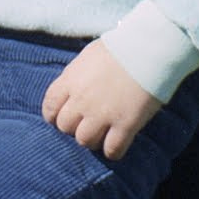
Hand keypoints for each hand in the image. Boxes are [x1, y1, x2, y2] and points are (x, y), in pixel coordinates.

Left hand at [42, 39, 161, 161]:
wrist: (149, 49)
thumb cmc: (120, 47)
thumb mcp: (88, 57)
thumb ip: (76, 76)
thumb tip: (72, 88)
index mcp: (71, 80)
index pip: (49, 106)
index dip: (54, 115)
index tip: (62, 117)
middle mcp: (82, 100)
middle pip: (65, 127)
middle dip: (74, 127)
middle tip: (88, 123)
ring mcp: (102, 114)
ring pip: (85, 141)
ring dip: (92, 140)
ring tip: (103, 134)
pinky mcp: (125, 124)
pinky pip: (112, 150)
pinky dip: (113, 151)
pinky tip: (118, 143)